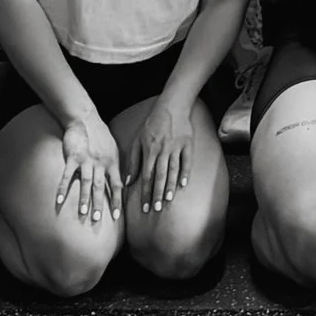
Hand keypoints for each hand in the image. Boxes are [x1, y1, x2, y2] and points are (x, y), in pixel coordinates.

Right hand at [54, 110, 123, 222]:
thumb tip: (122, 183)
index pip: (116, 184)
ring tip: (82, 213)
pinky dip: (63, 188)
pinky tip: (59, 200)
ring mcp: (86, 160)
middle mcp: (100, 163)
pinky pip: (67, 175)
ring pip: (86, 182)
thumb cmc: (100, 135)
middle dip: (100, 204)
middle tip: (97, 220)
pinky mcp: (73, 157)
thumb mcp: (114, 149)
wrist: (85, 118)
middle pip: (101, 186)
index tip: (117, 217)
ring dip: (84, 198)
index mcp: (112, 162)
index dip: (117, 201)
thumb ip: (116, 166)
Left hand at [123, 92, 198, 215]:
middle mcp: (162, 151)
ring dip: (170, 186)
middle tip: (157, 209)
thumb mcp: (138, 140)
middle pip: (159, 176)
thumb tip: (128, 181)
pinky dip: (185, 173)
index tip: (145, 207)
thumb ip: (133, 161)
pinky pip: (187, 161)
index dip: (145, 193)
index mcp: (149, 151)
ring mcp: (176, 147)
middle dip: (157, 194)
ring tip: (168, 200)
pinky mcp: (187, 143)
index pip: (146, 176)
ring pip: (172, 170)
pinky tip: (183, 184)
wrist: (171, 106)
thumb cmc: (152, 124)